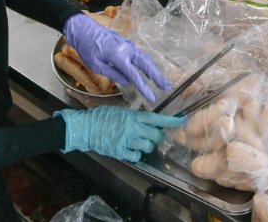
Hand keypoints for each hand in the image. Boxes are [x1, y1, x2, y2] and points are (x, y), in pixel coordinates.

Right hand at [55, 107, 183, 161]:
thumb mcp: (119, 111)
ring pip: (147, 147)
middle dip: (157, 137)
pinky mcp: (120, 152)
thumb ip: (134, 116)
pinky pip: (136, 157)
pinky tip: (131, 150)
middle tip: (153, 136)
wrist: (86, 127)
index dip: (170, 121)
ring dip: (146, 146)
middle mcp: (132, 129)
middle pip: (155, 136)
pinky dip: (136, 155)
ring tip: (139, 142)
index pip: (156, 119)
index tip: (181, 121)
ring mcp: (126, 141)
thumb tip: (147, 120)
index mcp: (133, 117)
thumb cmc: (101, 116)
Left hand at [63, 13, 169, 102]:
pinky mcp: (127, 43)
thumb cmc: (87, 47)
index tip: (153, 98)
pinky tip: (152, 69)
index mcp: (118, 56)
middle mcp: (127, 49)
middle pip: (146, 64)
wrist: (83, 28)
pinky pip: (140, 54)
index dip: (145, 88)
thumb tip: (128, 82)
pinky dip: (148, 62)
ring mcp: (128, 45)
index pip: (135, 75)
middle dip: (157, 76)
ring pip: (146, 58)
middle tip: (167, 87)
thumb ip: (113, 74)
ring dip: (155, 69)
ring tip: (163, 80)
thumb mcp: (96, 65)